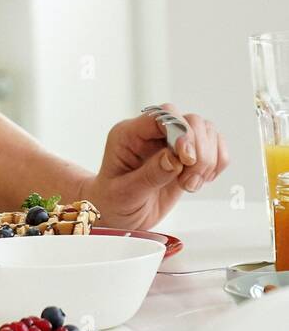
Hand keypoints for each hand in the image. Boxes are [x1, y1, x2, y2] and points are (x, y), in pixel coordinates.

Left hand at [83, 103, 229, 228]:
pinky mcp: (187, 155)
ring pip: (205, 131)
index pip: (160, 117)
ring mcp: (171, 143)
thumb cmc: (114, 201)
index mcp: (128, 135)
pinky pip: (214, 146)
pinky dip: (216, 163)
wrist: (119, 214)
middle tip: (188, 181)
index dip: (180, 132)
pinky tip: (201, 180)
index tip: (187, 159)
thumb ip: (149, 175)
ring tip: (190, 184)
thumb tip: (174, 159)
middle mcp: (151, 134)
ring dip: (207, 159)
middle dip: (198, 151)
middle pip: (188, 120)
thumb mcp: (125, 193)